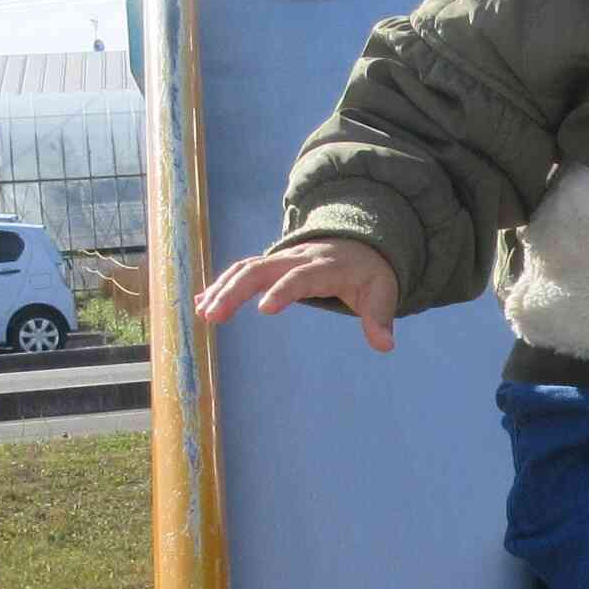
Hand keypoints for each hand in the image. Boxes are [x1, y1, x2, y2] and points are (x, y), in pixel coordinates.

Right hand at [195, 238, 398, 352]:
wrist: (359, 243)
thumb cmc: (369, 273)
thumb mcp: (383, 292)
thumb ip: (380, 317)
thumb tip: (386, 345)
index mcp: (325, 267)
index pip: (301, 277)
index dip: (283, 291)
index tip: (264, 310)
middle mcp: (297, 259)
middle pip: (260, 269)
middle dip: (235, 290)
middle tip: (213, 316)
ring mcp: (281, 260)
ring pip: (245, 268)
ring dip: (222, 288)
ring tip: (204, 314)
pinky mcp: (271, 265)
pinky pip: (242, 270)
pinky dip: (221, 285)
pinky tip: (203, 304)